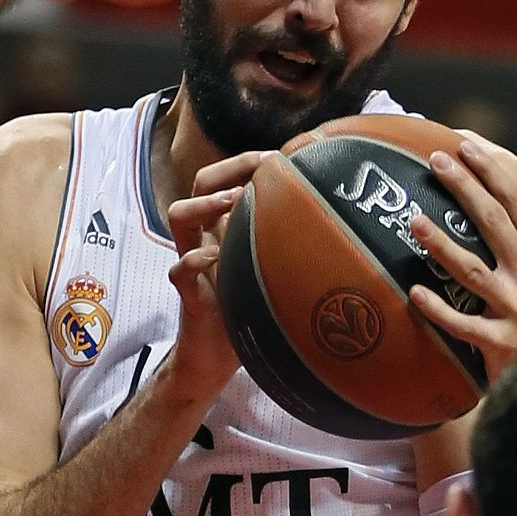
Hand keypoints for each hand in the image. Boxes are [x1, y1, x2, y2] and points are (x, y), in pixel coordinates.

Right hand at [161, 151, 271, 399]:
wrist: (216, 360)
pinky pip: (180, 271)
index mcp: (224, 229)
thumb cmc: (251, 312)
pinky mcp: (189, 295)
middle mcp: (206, 238)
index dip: (246, 160)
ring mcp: (194, 264)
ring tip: (234, 199)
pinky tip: (213, 258)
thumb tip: (337, 223)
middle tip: (259, 168)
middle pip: (199, 184)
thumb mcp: (274, 272)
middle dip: (228, 168)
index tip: (280, 155)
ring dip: (206, 203)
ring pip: (179, 216)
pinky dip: (194, 261)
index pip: (226, 178)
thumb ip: (289, 247)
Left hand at [408, 132, 516, 381]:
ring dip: (442, 244)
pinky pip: (464, 325)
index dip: (493, 173)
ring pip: (474, 270)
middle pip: (495, 223)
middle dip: (465, 188)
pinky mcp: (502, 344)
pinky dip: (438, 310)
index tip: (466, 146)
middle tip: (435, 161)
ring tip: (413, 221)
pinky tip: (413, 293)